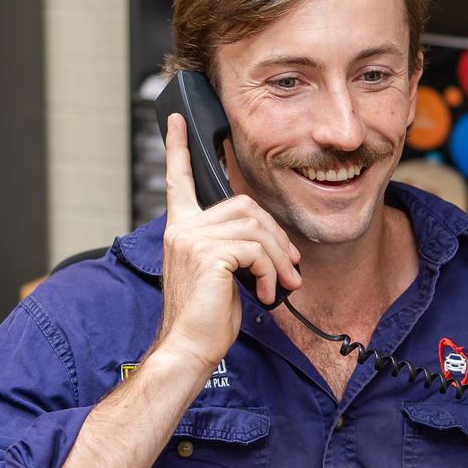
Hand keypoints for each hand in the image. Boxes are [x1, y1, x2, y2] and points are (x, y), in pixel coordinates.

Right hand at [152, 113, 301, 373]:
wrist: (189, 348)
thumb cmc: (206, 317)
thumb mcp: (221, 273)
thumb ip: (235, 246)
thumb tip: (272, 241)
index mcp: (181, 228)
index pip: (178, 180)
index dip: (178, 148)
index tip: (176, 120)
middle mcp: (183, 227)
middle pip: (245, 206)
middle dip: (276, 236)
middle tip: (290, 268)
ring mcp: (193, 238)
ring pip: (256, 228)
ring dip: (279, 258)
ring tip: (282, 285)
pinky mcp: (209, 254)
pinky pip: (257, 249)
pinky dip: (271, 272)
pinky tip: (266, 294)